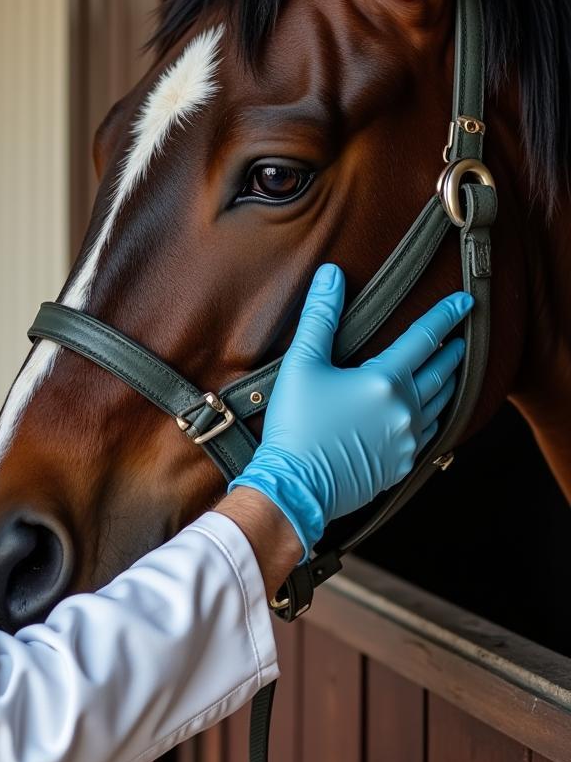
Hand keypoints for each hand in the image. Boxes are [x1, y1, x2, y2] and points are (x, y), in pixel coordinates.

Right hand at [228, 263, 472, 556]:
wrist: (296, 487)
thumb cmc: (296, 425)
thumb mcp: (302, 364)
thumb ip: (319, 317)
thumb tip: (331, 275)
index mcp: (385, 381)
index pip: (424, 339)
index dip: (446, 316)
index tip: (466, 302)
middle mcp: (405, 411)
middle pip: (440, 373)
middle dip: (453, 353)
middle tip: (462, 338)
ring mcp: (406, 442)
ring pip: (438, 406)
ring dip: (446, 385)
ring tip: (449, 372)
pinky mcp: (399, 467)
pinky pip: (427, 436)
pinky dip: (432, 418)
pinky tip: (427, 415)